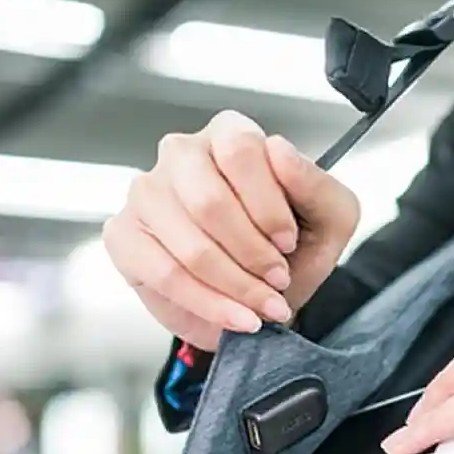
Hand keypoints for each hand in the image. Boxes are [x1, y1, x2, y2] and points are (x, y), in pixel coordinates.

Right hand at [103, 111, 360, 351]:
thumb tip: (278, 151)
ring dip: (236, 286)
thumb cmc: (289, 254)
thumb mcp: (329, 221)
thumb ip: (318, 186)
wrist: (257, 302)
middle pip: (210, 201)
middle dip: (253, 254)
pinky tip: (236, 318)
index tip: (289, 244)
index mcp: (230, 135)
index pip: (241, 151)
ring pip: (190, 245)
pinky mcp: (125, 236)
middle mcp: (181, 153)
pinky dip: (209, 304)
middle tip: (278, 281)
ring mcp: (146, 193)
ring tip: (262, 307)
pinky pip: (165, 275)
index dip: (269, 207)